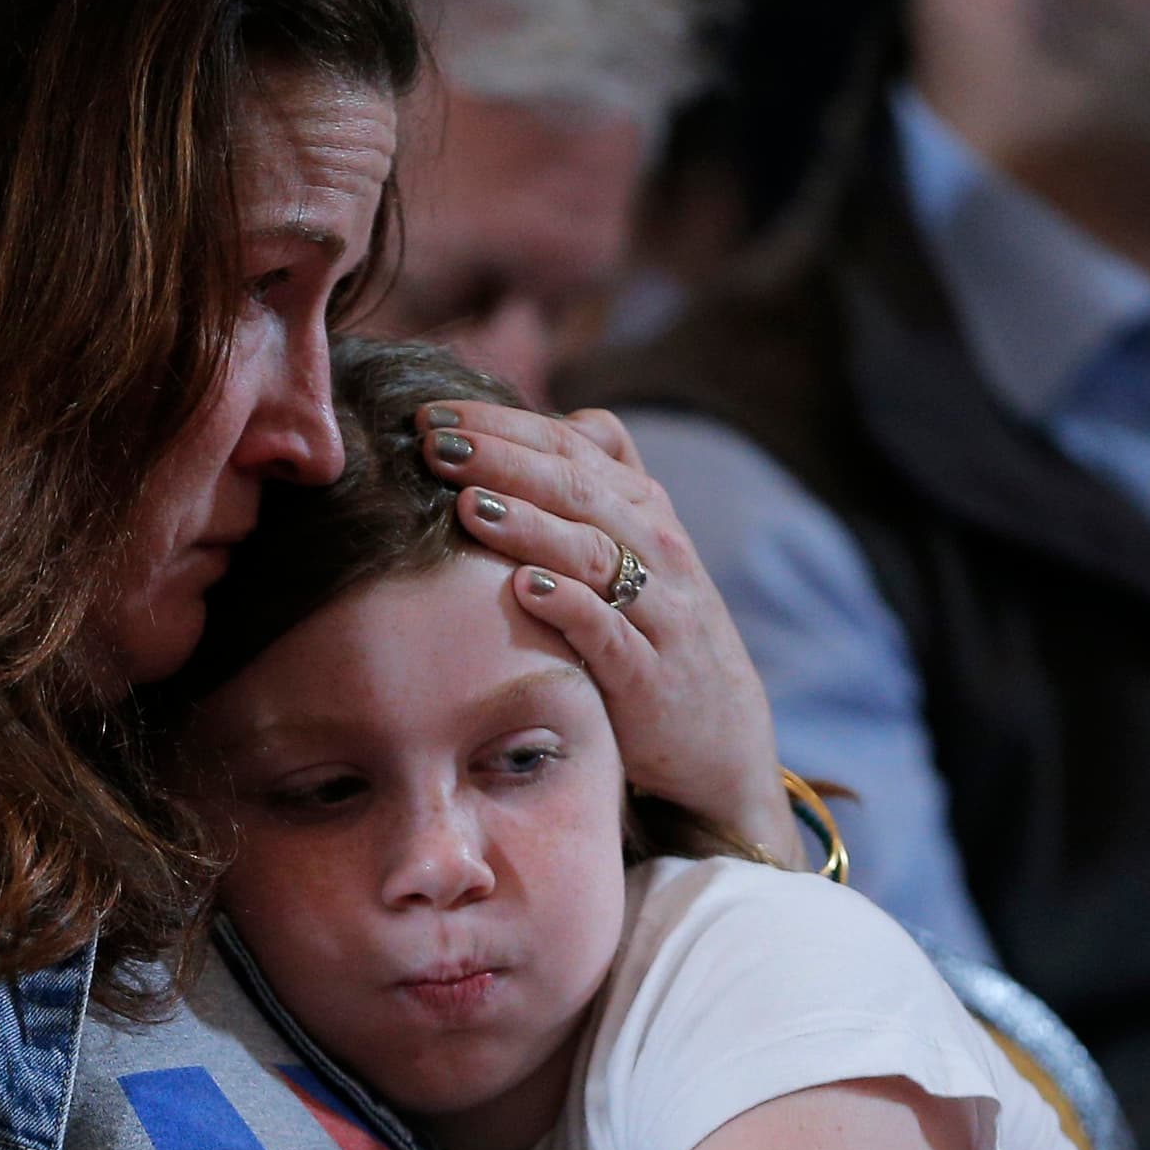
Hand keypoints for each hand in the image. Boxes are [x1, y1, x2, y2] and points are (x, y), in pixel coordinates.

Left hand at [416, 400, 795, 856]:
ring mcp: (659, 611)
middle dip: (503, 459)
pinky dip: (571, 607)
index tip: (432, 411)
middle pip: (576, 487)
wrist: (717, 739)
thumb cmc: (656, 634)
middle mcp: (656, 547)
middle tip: (434, 442)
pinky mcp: (650, 676)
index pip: (569, 446)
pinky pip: (611, 634)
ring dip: (529, 525)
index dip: (503, 424)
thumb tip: (552, 421)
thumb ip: (602, 484)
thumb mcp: (638, 549)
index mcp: (643, 508)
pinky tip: (526, 588)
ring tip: (466, 504)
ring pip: (593, 551)